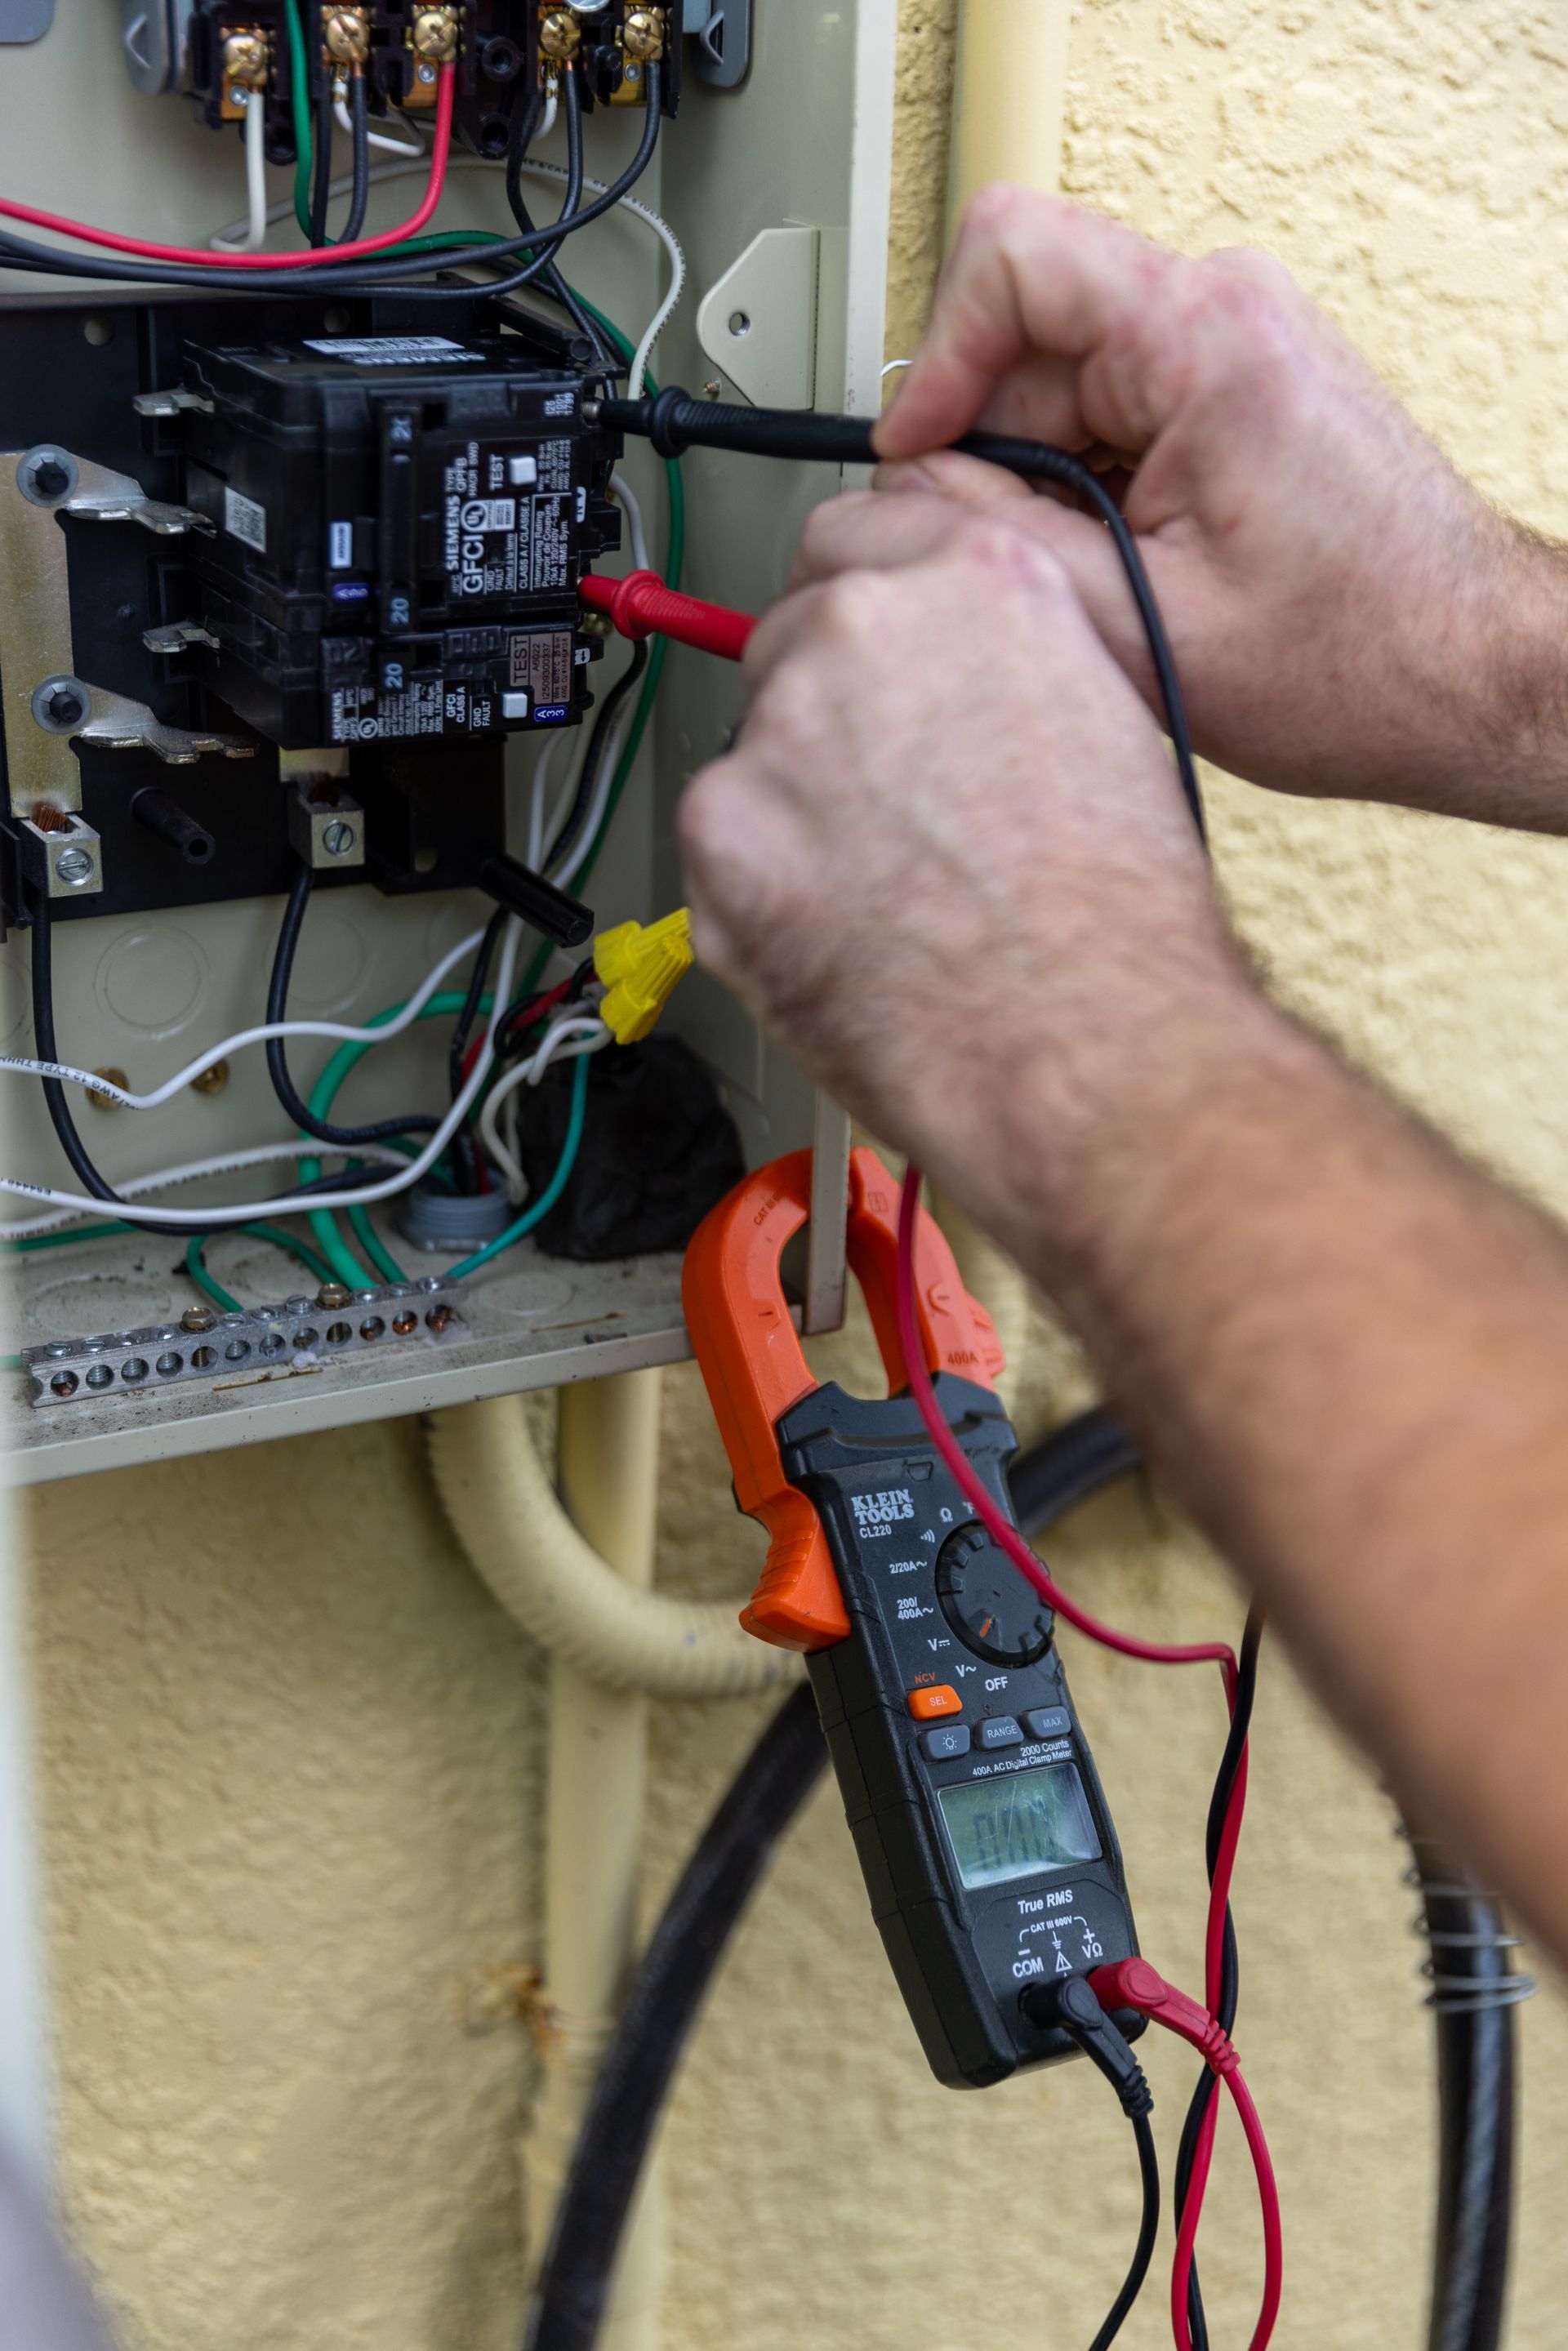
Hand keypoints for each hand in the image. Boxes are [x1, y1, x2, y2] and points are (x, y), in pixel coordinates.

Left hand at [679, 502, 1254, 1261]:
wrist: (1084, 1047)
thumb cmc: (1118, 921)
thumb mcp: (1107, 722)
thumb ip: (1005, 663)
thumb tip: (950, 676)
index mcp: (979, 579)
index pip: (857, 536)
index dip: (861, 606)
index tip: (864, 654)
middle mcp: (869, 628)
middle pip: (794, 640)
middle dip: (830, 717)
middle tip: (893, 810)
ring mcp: (783, 726)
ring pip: (757, 752)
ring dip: (798, 812)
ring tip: (889, 896)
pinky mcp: (724, 829)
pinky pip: (720, 849)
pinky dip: (761, 895)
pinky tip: (846, 936)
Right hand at [874, 189, 1567, 826]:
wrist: (1469, 678)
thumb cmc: (1360, 659)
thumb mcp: (1135, 624)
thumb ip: (996, 552)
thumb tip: (898, 507)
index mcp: (1204, 339)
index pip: (1009, 257)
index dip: (938, 361)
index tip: (919, 458)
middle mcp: (1223, 316)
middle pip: (1022, 340)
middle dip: (991, 458)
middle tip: (1013, 564)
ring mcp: (1232, 353)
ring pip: (1057, 392)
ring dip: (1041, 493)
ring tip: (1092, 588)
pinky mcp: (1232, 400)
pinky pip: (1106, 425)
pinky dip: (1085, 501)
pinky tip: (1123, 577)